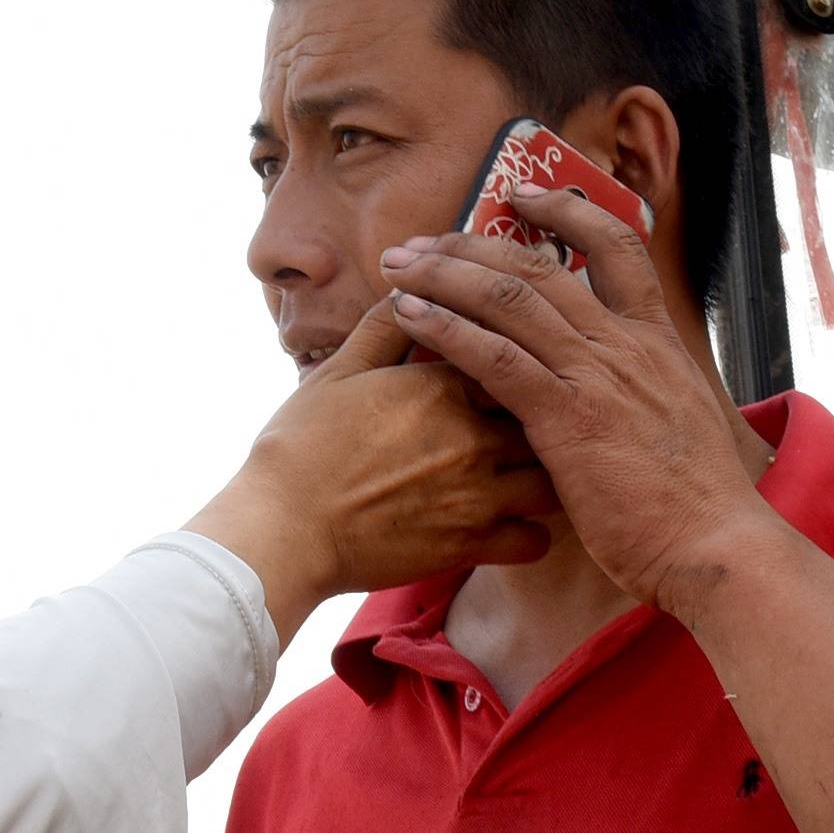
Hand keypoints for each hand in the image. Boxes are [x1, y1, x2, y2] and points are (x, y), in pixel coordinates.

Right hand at [185, 302, 556, 641]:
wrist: (282, 530)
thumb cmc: (300, 449)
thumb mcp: (337, 372)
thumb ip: (383, 328)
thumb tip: (408, 287)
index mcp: (443, 386)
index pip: (511, 356)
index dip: (513, 364)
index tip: (509, 372)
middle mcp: (473, 436)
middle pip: (544, 416)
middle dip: (543, 418)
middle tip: (532, 423)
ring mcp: (477, 493)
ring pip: (551, 478)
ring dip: (546, 475)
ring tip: (529, 474)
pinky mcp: (471, 545)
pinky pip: (535, 541)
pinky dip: (531, 534)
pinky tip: (515, 525)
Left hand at [379, 185, 784, 610]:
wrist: (716, 546)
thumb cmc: (696, 505)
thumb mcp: (679, 425)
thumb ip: (643, 393)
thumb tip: (618, 391)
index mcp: (657, 341)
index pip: (618, 245)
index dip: (568, 212)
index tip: (524, 197)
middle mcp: (625, 344)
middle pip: (542, 264)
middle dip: (475, 243)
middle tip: (427, 240)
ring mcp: (596, 376)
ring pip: (510, 297)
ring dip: (445, 274)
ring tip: (399, 265)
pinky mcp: (566, 417)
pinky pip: (494, 355)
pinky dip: (446, 327)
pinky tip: (408, 314)